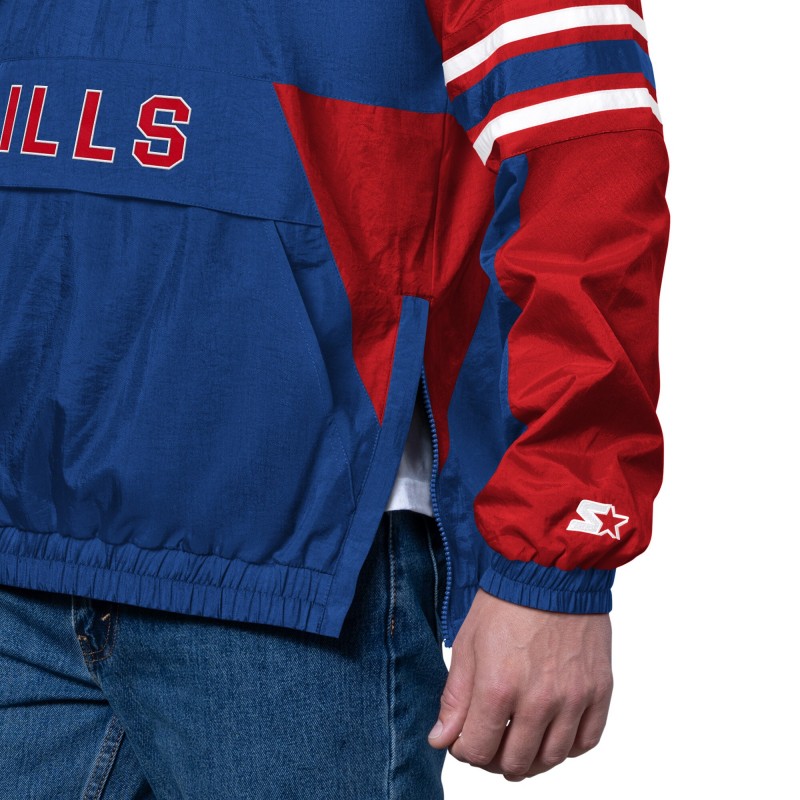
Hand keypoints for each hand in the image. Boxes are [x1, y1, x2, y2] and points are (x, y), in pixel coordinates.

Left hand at [427, 587, 611, 781]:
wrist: (550, 570)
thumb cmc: (504, 602)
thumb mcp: (467, 644)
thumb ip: (455, 698)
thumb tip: (441, 740)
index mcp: (498, 687)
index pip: (477, 751)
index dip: (463, 750)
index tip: (463, 737)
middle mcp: (539, 700)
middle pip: (515, 762)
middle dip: (494, 759)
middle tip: (490, 741)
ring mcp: (574, 697)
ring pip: (551, 758)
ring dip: (530, 760)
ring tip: (519, 743)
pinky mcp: (599, 690)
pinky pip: (586, 741)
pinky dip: (567, 747)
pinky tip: (551, 732)